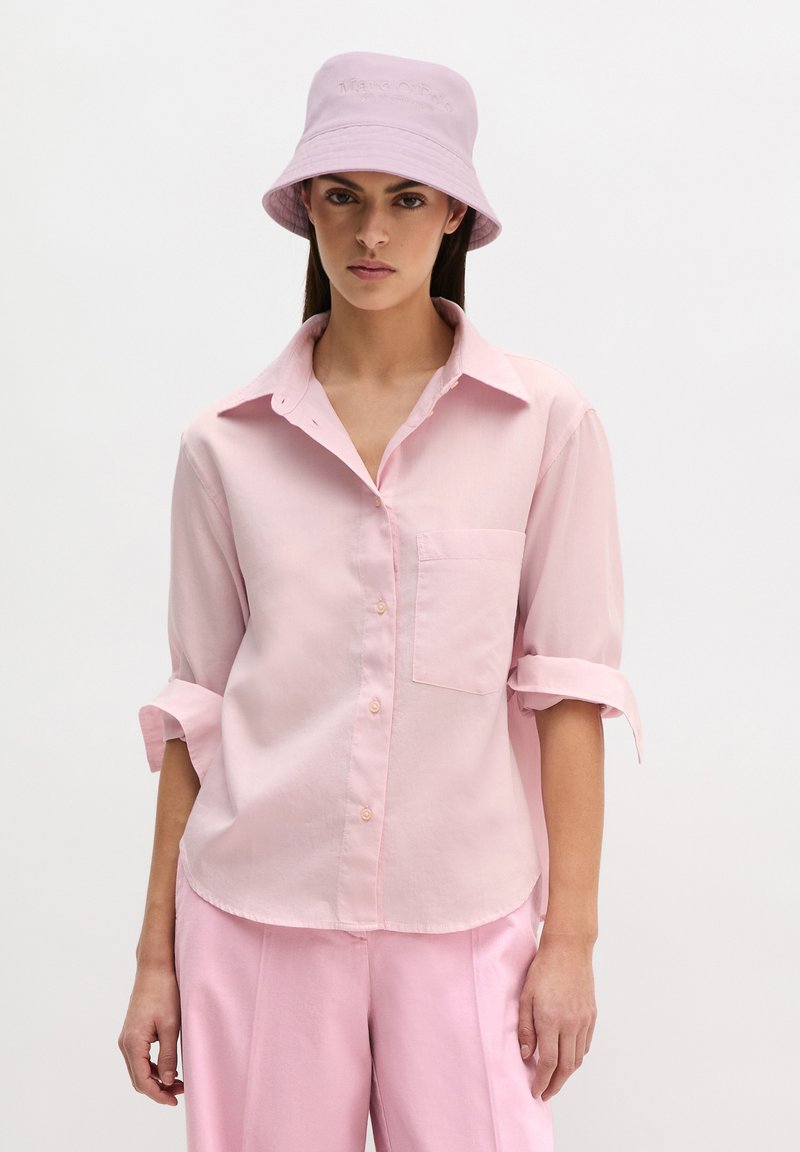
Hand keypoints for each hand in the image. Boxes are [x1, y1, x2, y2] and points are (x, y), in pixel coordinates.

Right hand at [118, 962, 183, 1104]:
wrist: (154, 968)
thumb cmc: (164, 992)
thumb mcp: (171, 1025)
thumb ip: (168, 1055)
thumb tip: (168, 1081)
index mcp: (133, 1043)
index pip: (142, 1080)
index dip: (158, 1094)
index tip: (175, 1100)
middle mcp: (125, 1043)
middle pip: (138, 1079)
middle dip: (158, 1089)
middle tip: (180, 1092)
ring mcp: (127, 1038)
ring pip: (138, 1070)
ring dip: (155, 1079)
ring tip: (178, 1081)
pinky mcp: (132, 1033)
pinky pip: (139, 1058)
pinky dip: (152, 1067)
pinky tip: (168, 1067)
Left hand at [518, 935, 596, 1100]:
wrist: (569, 950)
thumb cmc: (543, 970)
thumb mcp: (526, 997)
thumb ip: (525, 1028)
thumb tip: (526, 1055)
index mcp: (550, 1020)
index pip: (548, 1062)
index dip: (541, 1081)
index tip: (535, 1092)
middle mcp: (570, 1024)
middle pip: (566, 1067)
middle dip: (555, 1085)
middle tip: (545, 1093)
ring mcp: (584, 1021)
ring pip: (577, 1059)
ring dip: (567, 1074)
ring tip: (555, 1079)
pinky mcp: (592, 1016)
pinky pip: (585, 1045)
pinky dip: (577, 1057)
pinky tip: (567, 1058)